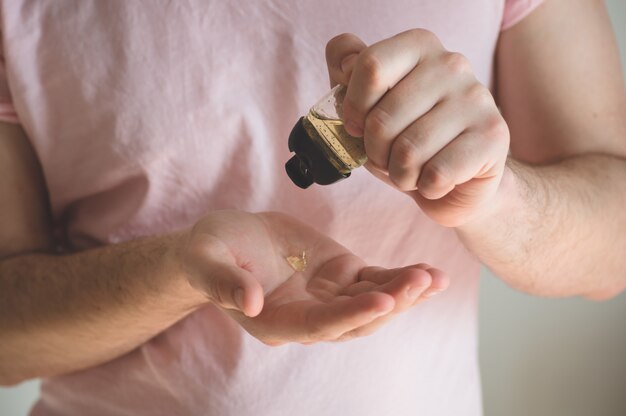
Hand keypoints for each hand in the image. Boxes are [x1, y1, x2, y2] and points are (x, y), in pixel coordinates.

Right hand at [181, 210, 447, 344]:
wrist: (227, 241)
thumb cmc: (210, 251)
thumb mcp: (207, 259)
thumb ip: (225, 282)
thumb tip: (249, 301)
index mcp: (276, 321)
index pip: (319, 324)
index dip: (351, 314)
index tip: (383, 299)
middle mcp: (307, 317)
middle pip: (355, 319)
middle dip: (390, 303)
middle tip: (421, 282)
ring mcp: (328, 298)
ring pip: (372, 302)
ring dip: (405, 293)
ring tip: (435, 278)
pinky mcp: (342, 276)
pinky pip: (376, 280)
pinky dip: (403, 278)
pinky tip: (430, 273)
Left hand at [326, 30, 509, 226]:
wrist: (460, 181)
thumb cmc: (407, 138)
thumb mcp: (368, 105)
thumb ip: (348, 73)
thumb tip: (344, 62)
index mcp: (419, 46)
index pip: (371, 66)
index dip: (352, 107)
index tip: (355, 125)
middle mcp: (452, 64)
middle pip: (382, 118)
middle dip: (375, 152)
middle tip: (388, 157)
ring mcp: (477, 98)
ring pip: (408, 151)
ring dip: (400, 174)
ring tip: (412, 170)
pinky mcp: (493, 136)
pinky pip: (436, 174)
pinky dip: (427, 187)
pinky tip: (437, 180)